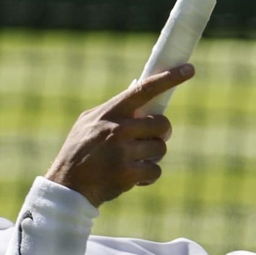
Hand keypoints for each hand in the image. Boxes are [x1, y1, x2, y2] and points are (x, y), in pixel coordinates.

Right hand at [44, 65, 193, 206]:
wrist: (66, 185)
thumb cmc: (79, 151)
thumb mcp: (89, 122)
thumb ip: (113, 109)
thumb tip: (138, 89)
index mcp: (110, 112)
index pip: (144, 89)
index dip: (168, 79)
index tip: (189, 69)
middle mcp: (118, 129)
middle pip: (162, 124)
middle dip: (161, 133)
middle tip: (149, 139)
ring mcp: (123, 152)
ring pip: (161, 148)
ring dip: (152, 156)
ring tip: (132, 161)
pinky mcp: (128, 174)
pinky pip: (155, 170)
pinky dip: (147, 176)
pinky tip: (131, 177)